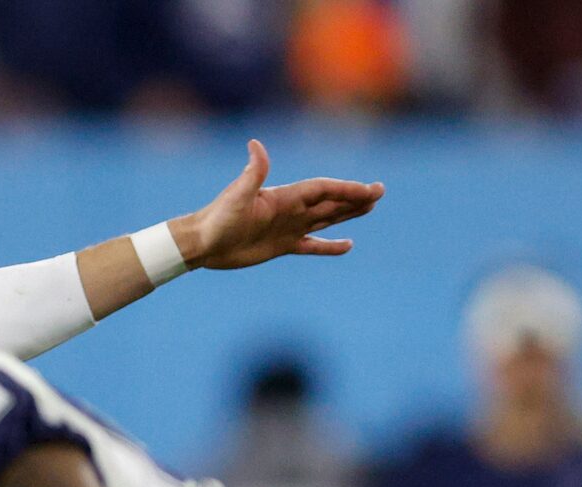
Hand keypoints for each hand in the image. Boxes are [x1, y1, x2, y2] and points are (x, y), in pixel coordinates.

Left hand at [173, 139, 383, 271]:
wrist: (201, 243)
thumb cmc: (217, 218)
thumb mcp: (236, 196)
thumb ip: (252, 172)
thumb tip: (255, 144)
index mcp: (285, 196)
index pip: (324, 189)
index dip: (347, 189)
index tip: (369, 189)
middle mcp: (290, 210)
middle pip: (330, 201)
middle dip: (355, 197)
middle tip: (379, 192)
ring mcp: (287, 227)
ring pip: (325, 219)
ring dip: (347, 213)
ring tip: (370, 207)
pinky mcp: (280, 246)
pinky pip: (311, 244)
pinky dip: (328, 246)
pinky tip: (347, 245)